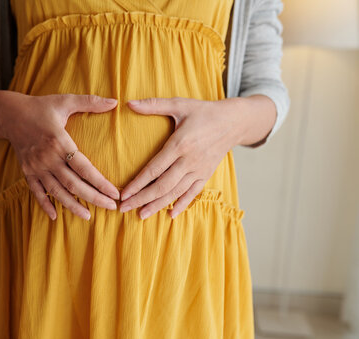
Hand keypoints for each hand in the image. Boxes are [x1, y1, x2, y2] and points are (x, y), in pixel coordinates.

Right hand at [0, 91, 120, 220]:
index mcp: (59, 141)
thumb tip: (115, 101)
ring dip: (73, 206)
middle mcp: (47, 158)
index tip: (115, 193)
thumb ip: (90, 101)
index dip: (101, 183)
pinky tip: (55, 216)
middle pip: (73, 185)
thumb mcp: (65, 100)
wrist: (9, 114)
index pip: (84, 168)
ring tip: (88, 216)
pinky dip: (45, 205)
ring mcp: (36, 167)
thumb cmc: (41, 107)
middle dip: (93, 198)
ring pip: (57, 192)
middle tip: (111, 208)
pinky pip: (36, 192)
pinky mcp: (27, 172)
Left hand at [118, 96, 243, 219]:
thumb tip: (129, 103)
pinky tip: (170, 215)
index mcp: (180, 144)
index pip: (154, 169)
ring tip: (141, 215)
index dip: (137, 183)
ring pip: (175, 192)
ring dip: (157, 205)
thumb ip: (153, 104)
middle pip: (162, 185)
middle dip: (142, 199)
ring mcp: (199, 170)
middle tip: (124, 208)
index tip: (124, 193)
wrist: (234, 121)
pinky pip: (193, 193)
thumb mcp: (180, 104)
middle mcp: (189, 161)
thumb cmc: (204, 111)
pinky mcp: (206, 174)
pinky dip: (182, 205)